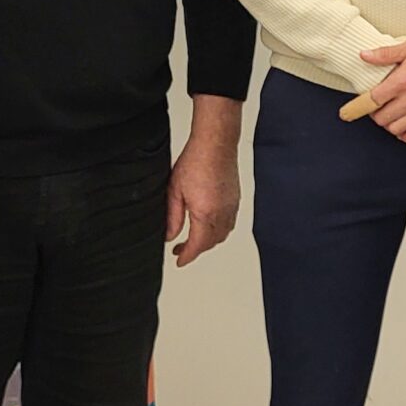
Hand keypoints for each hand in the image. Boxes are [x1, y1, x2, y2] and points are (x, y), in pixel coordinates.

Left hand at [166, 100, 242, 267]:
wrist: (216, 144)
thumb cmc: (195, 161)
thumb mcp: (174, 192)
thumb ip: (172, 218)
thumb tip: (169, 236)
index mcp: (205, 214)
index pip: (197, 246)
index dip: (186, 257)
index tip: (179, 261)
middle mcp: (222, 213)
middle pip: (211, 243)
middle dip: (196, 250)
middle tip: (181, 250)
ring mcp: (232, 206)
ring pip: (222, 234)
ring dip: (209, 241)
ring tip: (194, 238)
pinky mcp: (236, 199)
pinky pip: (230, 223)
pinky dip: (219, 230)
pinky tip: (209, 224)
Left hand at [357, 34, 405, 147]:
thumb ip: (386, 54)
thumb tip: (365, 55)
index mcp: (402, 80)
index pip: (372, 100)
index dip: (363, 104)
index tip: (360, 105)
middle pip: (382, 119)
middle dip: (377, 115)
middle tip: (380, 110)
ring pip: (398, 129)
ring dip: (393, 125)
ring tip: (395, 118)